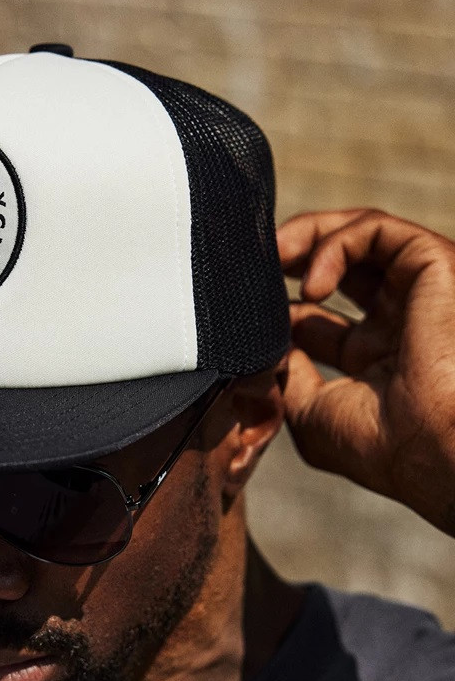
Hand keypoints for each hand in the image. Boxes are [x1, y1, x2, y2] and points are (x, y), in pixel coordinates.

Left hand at [277, 209, 454, 535]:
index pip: (316, 316)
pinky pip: (378, 230)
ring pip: (360, 234)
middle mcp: (396, 321)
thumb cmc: (378, 446)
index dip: (276, 310)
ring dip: (308, 236)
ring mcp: (415, 295)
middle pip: (340, 265)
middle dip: (293, 256)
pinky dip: (336, 244)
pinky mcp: (434, 266)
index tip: (245, 317)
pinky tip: (313, 285)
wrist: (434, 451)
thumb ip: (284, 373)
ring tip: (273, 254)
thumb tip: (260, 346)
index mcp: (371, 358)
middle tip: (255, 264)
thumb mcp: (309, 412)